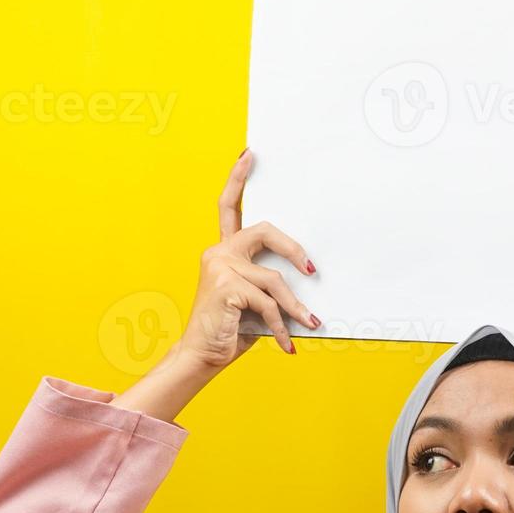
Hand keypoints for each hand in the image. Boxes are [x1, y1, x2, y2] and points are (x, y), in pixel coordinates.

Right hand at [181, 148, 321, 369]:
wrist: (201, 356)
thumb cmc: (229, 329)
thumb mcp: (253, 301)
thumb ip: (268, 284)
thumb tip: (306, 278)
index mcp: (223, 252)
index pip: (229, 208)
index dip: (237, 181)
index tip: (249, 156)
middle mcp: (218, 253)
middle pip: (264, 231)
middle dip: (293, 248)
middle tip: (312, 269)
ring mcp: (221, 267)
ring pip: (274, 280)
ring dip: (295, 307)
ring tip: (310, 324)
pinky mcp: (227, 285)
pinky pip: (268, 302)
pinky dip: (282, 325)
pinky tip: (287, 343)